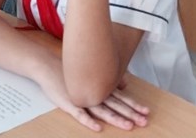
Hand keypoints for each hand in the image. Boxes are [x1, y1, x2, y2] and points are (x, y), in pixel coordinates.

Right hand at [35, 59, 149, 132]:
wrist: (48, 66)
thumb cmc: (70, 73)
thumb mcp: (90, 76)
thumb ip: (107, 82)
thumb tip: (124, 85)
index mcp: (100, 87)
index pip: (121, 98)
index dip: (134, 105)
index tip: (146, 111)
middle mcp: (94, 93)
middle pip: (116, 105)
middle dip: (131, 114)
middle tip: (144, 122)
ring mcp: (82, 98)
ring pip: (102, 111)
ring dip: (116, 118)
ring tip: (128, 126)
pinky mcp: (69, 103)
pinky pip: (80, 114)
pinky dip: (88, 121)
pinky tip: (97, 128)